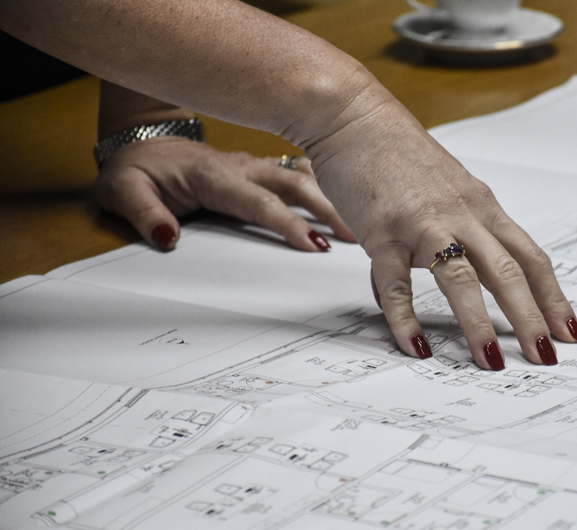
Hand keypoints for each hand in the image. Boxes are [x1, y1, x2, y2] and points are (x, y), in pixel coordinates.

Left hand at [94, 138, 355, 250]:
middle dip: (327, 209)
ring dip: (331, 199)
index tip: (314, 244)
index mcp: (213, 175)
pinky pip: (298, 176)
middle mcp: (241, 167)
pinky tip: (348, 200)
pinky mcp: (260, 172)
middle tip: (355, 235)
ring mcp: (254, 167)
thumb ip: (143, 215)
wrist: (143, 144)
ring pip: (301, 178)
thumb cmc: (136, 171)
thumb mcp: (122, 192)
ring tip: (359, 225)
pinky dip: (324, 187)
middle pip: (293, 185)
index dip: (289, 223)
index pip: (258, 202)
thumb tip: (167, 238)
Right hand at [305, 91, 576, 369]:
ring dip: (479, 323)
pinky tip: (417, 346)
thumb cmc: (401, 155)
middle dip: (532, 319)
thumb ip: (468, 227)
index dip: (554, 297)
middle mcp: (462, 215)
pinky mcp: (382, 232)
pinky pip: (396, 284)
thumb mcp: (451, 190)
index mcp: (482, 208)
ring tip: (491, 361)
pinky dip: (406, 319)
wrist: (354, 117)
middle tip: (546, 357)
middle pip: (509, 272)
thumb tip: (482, 268)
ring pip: (461, 279)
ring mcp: (422, 224)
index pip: (531, 259)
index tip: (571, 331)